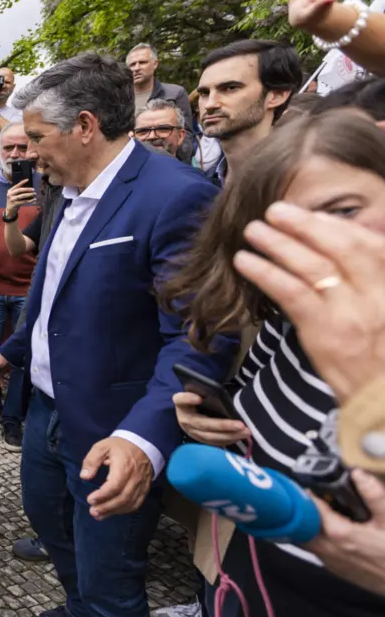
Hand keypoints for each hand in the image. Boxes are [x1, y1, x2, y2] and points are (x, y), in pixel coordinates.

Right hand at [5, 180, 36, 217]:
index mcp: (10, 190)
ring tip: (34, 194)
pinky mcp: (15, 204)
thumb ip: (18, 192)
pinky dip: (29, 201)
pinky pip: (24, 201)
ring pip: (22, 196)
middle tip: (33, 189)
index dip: (22, 182)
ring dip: (29, 195)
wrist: (9, 210)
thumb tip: (28, 188)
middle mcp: (10, 194)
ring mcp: (12, 199)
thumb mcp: (14, 195)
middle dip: (27, 189)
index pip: (17, 185)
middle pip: (20, 190)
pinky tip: (33, 200)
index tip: (28, 180)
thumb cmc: (13, 201)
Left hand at [81, 436, 153, 518]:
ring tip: (99, 515)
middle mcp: (135, 478)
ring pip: (129, 503)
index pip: (114, 486)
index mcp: (124, 467)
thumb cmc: (119, 446)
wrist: (142, 444)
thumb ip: (91, 461)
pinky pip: (136, 503)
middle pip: (122, 498)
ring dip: (114, 512)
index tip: (90, 499)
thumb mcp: (101, 447)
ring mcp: (141, 485)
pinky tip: (113, 512)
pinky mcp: (145, 489)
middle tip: (92, 512)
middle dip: (106, 508)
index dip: (102, 496)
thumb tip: (84, 476)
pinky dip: (124, 510)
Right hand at [172, 392, 250, 445]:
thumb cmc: (195, 400)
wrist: (188, 414)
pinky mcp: (201, 440)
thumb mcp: (194, 393)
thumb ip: (199, 392)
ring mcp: (193, 432)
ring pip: (211, 437)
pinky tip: (240, 436)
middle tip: (241, 425)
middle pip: (204, 424)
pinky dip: (228, 440)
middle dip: (223, 426)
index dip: (188, 399)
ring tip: (246, 432)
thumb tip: (206, 395)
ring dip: (230, 435)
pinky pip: (215, 442)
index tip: (199, 398)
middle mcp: (185, 421)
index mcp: (182, 405)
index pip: (181, 400)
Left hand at [233, 201, 384, 402]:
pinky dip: (266, 272)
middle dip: (307, 225)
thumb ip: (373, 281)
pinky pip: (291, 293)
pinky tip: (245, 262)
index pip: (372, 247)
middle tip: (276, 211)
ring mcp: (352, 313)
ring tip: (254, 230)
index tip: (319, 217)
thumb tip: (357, 245)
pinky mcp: (324, 332)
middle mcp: (378, 296)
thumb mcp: (382, 313)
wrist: (384, 405)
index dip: (342, 228)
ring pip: (313, 266)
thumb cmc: (382, 361)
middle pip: (341, 248)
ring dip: (279, 243)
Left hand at [306, 469, 384, 595]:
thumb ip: (374, 496)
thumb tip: (358, 475)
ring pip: (304, 537)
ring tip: (315, 511)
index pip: (310, 508)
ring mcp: (328, 560)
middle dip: (302, 509)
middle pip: (300, 524)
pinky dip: (314, 536)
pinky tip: (326, 529)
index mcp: (340, 534)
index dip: (307, 494)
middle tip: (308, 497)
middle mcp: (328, 548)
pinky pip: (314, 548)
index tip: (307, 484)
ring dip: (306, 523)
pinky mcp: (332, 568)